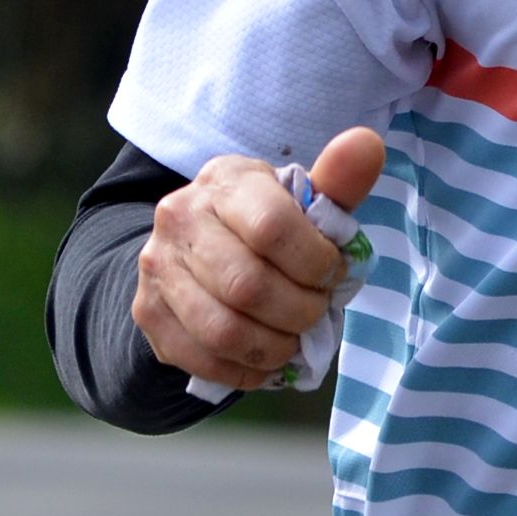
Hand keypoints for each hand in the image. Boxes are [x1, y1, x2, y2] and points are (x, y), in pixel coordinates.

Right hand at [133, 126, 385, 388]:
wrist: (195, 248)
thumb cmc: (265, 225)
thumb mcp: (301, 201)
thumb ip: (338, 182)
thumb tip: (368, 144)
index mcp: (226, 181)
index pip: (272, 228)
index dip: (315, 263)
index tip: (333, 273)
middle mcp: (179, 217)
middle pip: (247, 286)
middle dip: (299, 311)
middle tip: (316, 312)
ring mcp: (157, 267)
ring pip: (223, 330)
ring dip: (274, 347)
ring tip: (294, 339)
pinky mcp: (148, 313)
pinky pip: (202, 359)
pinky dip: (246, 371)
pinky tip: (267, 360)